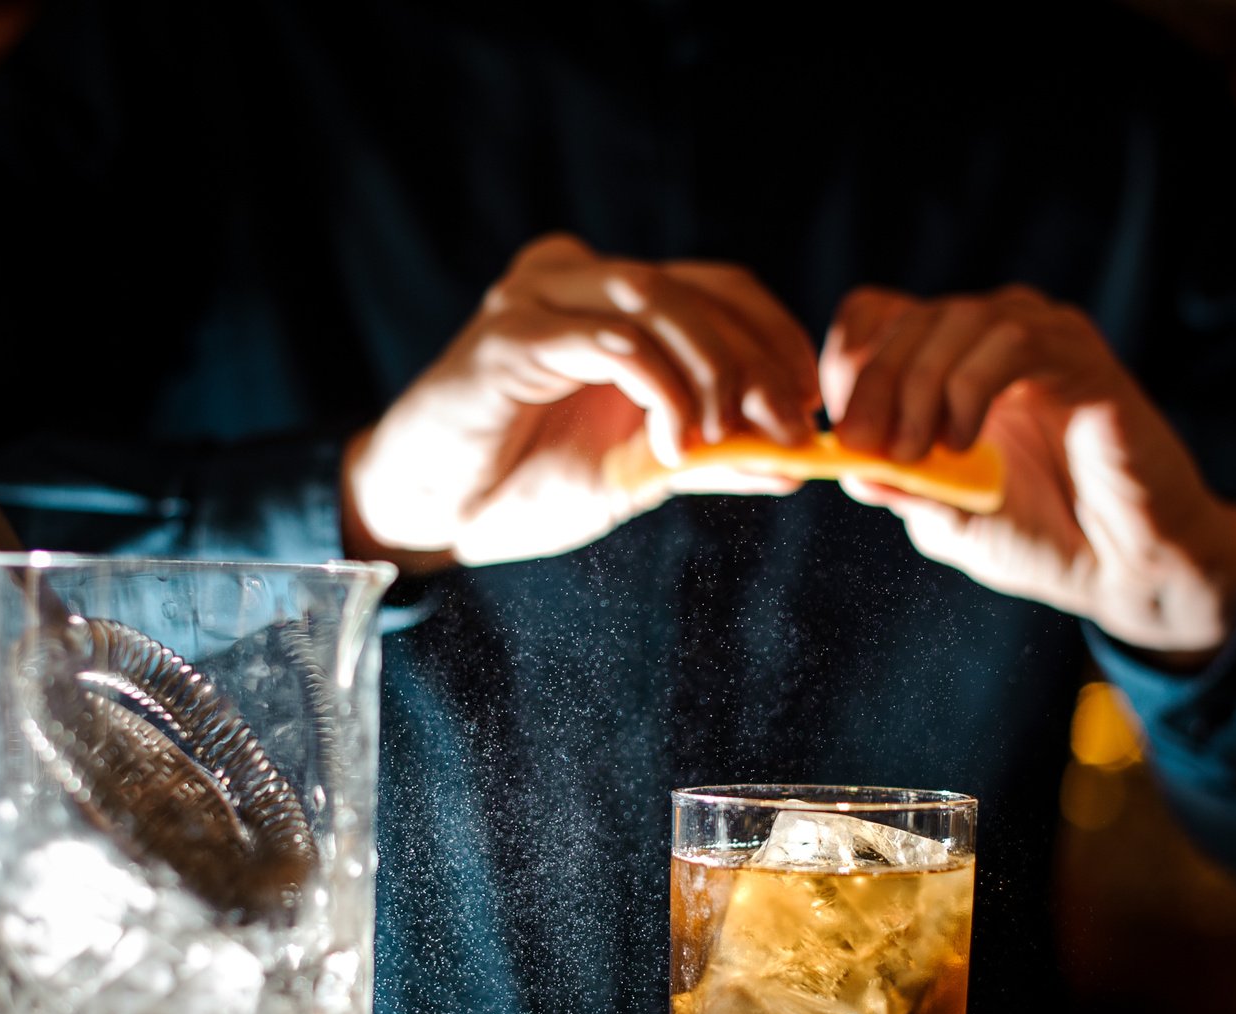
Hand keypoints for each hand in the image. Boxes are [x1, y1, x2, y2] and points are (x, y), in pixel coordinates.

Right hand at [343, 233, 819, 571]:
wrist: (428, 512)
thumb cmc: (520, 486)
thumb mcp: (635, 472)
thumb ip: (710, 456)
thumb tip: (795, 463)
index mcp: (610, 297)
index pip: (721, 288)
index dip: (777, 339)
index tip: (808, 407)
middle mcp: (575, 278)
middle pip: (701, 290)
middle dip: (757, 362)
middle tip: (787, 430)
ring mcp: (538, 298)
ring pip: (660, 303)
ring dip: (713, 374)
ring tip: (723, 441)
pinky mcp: (510, 335)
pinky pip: (614, 343)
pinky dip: (661, 392)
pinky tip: (670, 446)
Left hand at [822, 285, 1235, 659]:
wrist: (1122, 568)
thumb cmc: (1040, 540)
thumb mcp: (946, 518)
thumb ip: (900, 486)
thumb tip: (844, 460)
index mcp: (951, 366)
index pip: (877, 316)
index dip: (849, 360)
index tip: (843, 430)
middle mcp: (993, 339)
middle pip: (907, 316)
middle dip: (872, 380)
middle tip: (863, 443)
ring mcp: (1041, 340)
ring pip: (957, 319)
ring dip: (920, 385)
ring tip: (917, 453)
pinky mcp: (1082, 357)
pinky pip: (1014, 340)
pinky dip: (972, 388)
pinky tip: (964, 444)